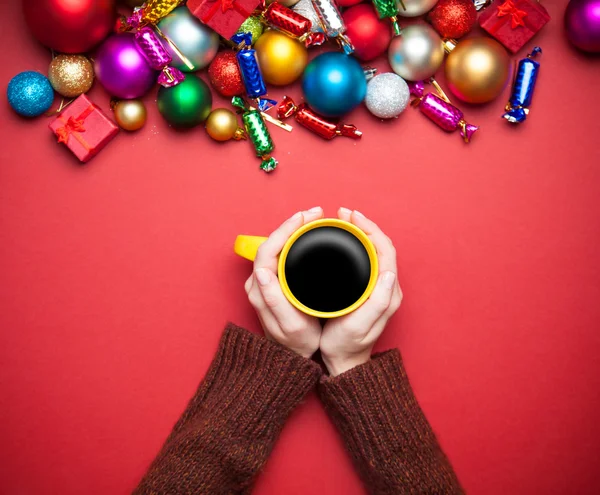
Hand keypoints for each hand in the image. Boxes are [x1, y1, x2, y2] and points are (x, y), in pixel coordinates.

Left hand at [245, 207, 323, 357]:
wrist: (292, 357)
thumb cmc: (295, 343)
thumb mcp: (289, 325)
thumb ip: (274, 299)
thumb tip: (261, 271)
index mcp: (260, 288)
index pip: (269, 248)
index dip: (286, 229)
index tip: (305, 217)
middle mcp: (258, 282)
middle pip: (272, 242)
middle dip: (292, 224)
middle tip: (315, 214)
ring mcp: (264, 282)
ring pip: (276, 246)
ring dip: (293, 230)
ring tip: (313, 220)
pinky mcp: (273, 283)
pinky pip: (281, 254)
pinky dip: (293, 241)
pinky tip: (307, 236)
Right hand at [320, 208, 402, 375]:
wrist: (344, 361)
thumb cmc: (347, 344)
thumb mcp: (359, 325)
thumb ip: (377, 301)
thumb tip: (388, 272)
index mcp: (387, 293)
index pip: (385, 250)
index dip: (370, 229)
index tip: (351, 217)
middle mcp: (387, 288)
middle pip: (382, 246)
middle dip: (365, 226)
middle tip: (344, 214)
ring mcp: (379, 288)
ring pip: (375, 251)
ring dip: (362, 233)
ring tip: (344, 222)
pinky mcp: (370, 290)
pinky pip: (368, 259)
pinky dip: (358, 244)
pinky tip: (344, 241)